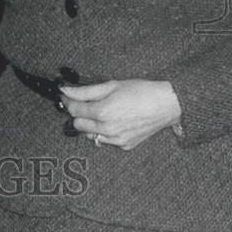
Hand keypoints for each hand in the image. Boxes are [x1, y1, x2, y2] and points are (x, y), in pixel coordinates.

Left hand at [60, 79, 181, 150]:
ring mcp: (116, 139)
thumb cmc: (141, 92)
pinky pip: (105, 141)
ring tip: (100, 112)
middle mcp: (107, 129)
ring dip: (90, 125)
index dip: (67, 101)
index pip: (74, 110)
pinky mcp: (124, 145)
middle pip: (78, 125)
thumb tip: (66, 90)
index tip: (66, 95)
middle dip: (78, 113)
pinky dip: (103, 132)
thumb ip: (85, 90)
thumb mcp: (111, 85)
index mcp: (102, 112)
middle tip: (84, 103)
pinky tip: (112, 121)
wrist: (166, 105)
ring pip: (90, 135)